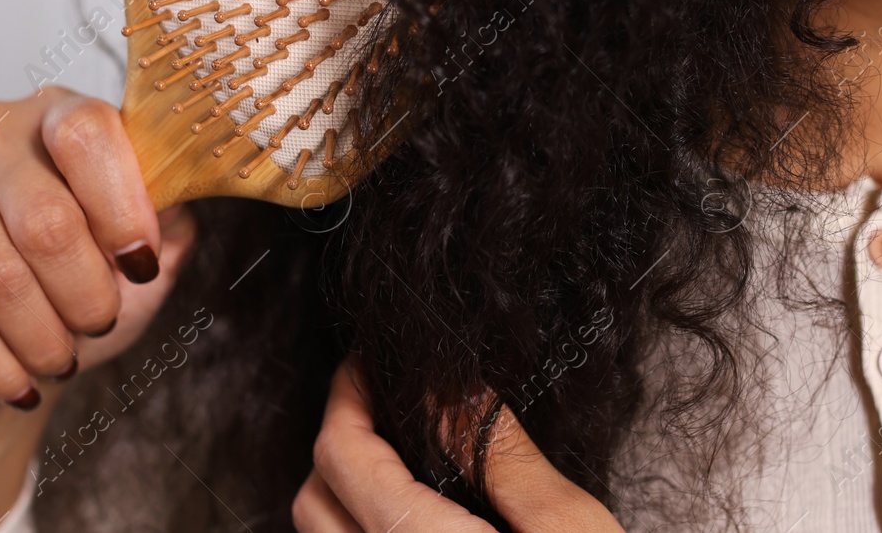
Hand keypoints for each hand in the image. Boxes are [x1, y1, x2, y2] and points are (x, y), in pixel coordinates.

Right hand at [0, 87, 196, 408]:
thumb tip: (178, 201)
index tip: (141, 267)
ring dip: (38, 334)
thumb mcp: (143, 234)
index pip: (87, 137)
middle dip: (83, 292)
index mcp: (61, 110)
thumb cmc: (87, 265)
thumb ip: (167, 215)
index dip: (120, 208)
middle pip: (44, 219)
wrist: (6, 313)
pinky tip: (18, 382)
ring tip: (63, 359)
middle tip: (100, 324)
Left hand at [294, 357, 625, 532]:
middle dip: (337, 440)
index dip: (346, 395)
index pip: (342, 456)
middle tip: (381, 402)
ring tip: (395, 459)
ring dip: (342, 494)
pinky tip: (410, 520)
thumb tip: (453, 387)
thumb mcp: (569, 530)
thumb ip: (502, 456)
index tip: (367, 364)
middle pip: (312, 502)